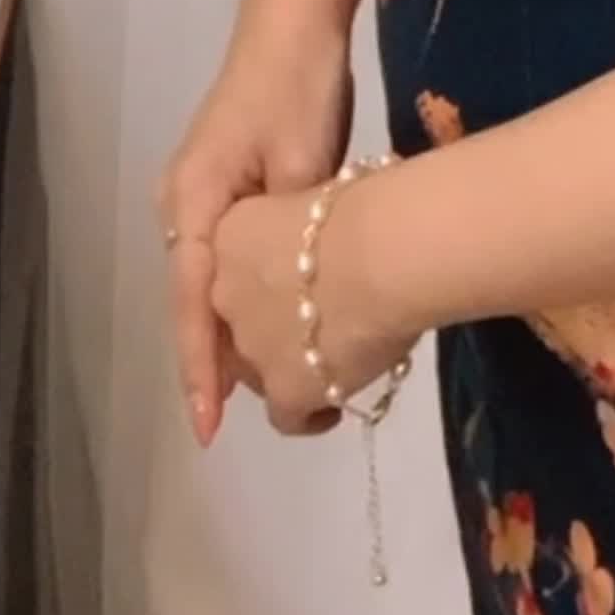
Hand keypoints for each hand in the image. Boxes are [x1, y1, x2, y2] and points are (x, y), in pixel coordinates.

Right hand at [154, 16, 355, 446]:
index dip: (201, 368)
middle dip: (218, 361)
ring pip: (214, 283)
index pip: (192, 304)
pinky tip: (275, 326)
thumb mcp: (305, 161)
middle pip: (197, 301)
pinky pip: (229, 257)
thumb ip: (294, 232)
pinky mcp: (227, 183)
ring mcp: (201, 193)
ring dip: (235, 331)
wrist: (294, 18)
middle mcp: (183, 204)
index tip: (208, 426)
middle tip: (251, 424)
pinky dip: (246, 295)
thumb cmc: (298, 84)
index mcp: (192, 201)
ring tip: (267, 393)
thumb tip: (303, 293)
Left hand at [210, 180, 409, 437]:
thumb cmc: (370, 207)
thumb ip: (310, 230)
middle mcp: (226, 293)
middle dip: (275, 324)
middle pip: (242, 320)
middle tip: (322, 317)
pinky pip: (286, 417)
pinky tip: (333, 409)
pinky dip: (308, 415)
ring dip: (290, 366)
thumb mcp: (325, 197)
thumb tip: (333, 245)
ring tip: (335, 362)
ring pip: (259, 369)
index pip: (237, 264)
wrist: (388, 251)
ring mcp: (252, 346)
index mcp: (233, 233)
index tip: (302, 276)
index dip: (270, 275)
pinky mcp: (284, 390)